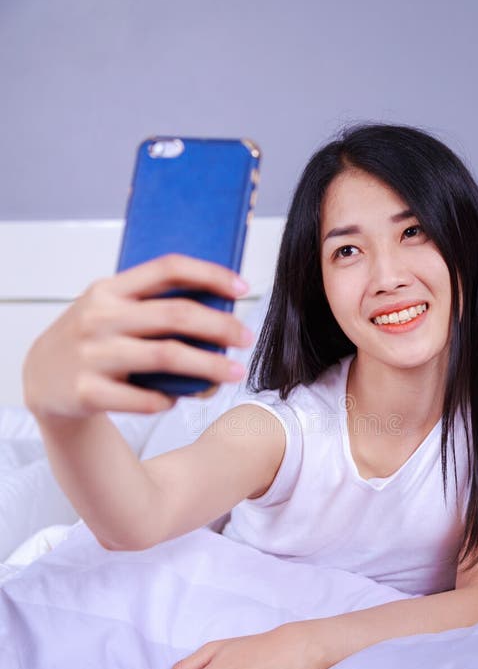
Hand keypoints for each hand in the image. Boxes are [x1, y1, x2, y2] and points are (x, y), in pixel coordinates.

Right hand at [22, 253, 253, 419]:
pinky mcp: (88, 392)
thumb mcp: (110, 310)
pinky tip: (179, 399)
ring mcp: (92, 355)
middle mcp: (99, 317)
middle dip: (221, 327)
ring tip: (234, 373)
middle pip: (176, 315)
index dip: (210, 274)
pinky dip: (170, 400)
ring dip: (209, 366)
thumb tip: (218, 314)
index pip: (168, 269)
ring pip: (167, 357)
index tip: (242, 288)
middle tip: (246, 338)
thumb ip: (151, 306)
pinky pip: (146, 399)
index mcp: (109, 289)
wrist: (41, 379)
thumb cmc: (93, 340)